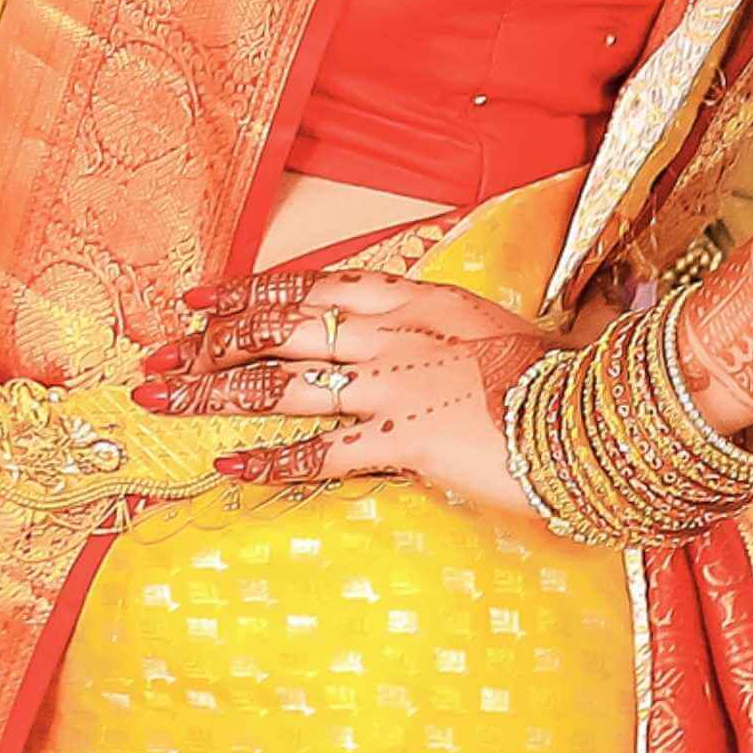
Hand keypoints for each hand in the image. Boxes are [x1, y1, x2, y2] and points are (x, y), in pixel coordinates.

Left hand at [136, 269, 556, 517]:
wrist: (597, 410)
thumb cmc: (556, 374)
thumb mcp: (492, 329)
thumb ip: (444, 329)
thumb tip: (419, 340)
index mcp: (411, 299)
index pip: (308, 287)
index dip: (246, 293)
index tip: (197, 300)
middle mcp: (390, 335)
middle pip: (276, 331)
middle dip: (207, 344)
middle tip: (154, 356)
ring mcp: (392, 386)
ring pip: (279, 385)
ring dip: (212, 391)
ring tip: (160, 397)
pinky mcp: (402, 439)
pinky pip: (321, 452)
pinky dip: (269, 460)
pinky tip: (228, 465)